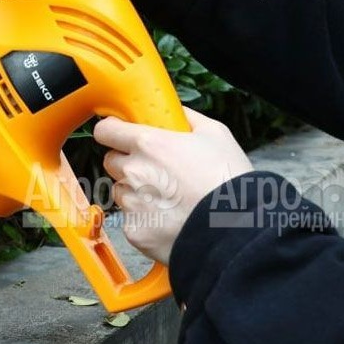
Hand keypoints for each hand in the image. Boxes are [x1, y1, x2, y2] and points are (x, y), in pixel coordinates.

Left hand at [94, 108, 253, 264]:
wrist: (238, 231)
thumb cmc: (229, 181)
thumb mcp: (215, 134)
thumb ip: (188, 118)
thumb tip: (177, 112)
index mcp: (148, 143)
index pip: (105, 130)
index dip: (112, 131)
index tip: (118, 135)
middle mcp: (133, 172)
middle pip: (111, 161)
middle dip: (127, 163)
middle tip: (155, 171)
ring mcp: (132, 204)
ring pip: (121, 192)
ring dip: (135, 193)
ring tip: (167, 200)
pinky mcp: (135, 231)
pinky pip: (131, 221)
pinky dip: (145, 221)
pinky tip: (169, 221)